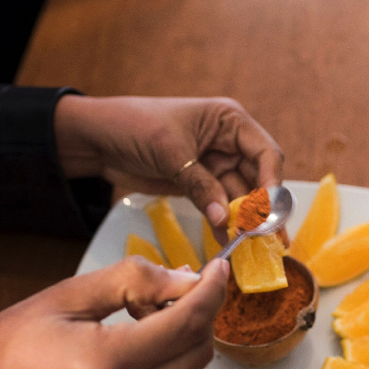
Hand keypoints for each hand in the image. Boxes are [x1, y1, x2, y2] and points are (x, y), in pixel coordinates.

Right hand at [0, 257, 229, 368]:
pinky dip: (170, 353)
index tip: (219, 267)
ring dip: (186, 332)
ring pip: (189, 368)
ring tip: (147, 307)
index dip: (210, 291)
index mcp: (107, 364)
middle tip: (179, 281)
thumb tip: (185, 277)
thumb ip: (133, 282)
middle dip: (201, 311)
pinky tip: (141, 333)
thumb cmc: (8, 344)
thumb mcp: (68, 294)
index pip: (185, 324)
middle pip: (198, 349)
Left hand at [54, 95, 283, 240]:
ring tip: (251, 247)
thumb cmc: (133, 125)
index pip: (266, 154)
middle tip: (269, 239)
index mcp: (230, 121)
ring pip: (241, 196)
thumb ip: (201, 186)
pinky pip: (219, 205)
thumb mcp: (171, 153)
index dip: (272, 184)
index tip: (270, 213)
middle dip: (262, 209)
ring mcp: (215, 164)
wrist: (96, 137)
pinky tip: (227, 242)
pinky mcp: (199, 183)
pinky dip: (223, 223)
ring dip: (244, 221)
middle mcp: (229, 142)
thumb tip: (225, 219)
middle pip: (258, 179)